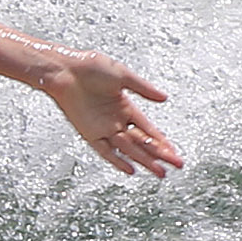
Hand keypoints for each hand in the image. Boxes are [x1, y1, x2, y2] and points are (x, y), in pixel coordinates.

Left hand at [45, 53, 182, 176]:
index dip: (162, 141)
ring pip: (128, 149)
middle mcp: (116, 120)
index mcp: (125, 107)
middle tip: (177, 166)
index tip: (175, 152)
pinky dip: (117, 161)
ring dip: (144, 161)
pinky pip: (105, 151)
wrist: (65, 69)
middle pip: (142, 143)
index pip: (148, 129)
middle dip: (160, 155)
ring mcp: (103, 128)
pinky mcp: (89, 133)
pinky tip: (131, 170)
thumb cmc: (90, 67)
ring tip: (161, 173)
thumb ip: (143, 89)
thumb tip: (164, 98)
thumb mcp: (122, 75)